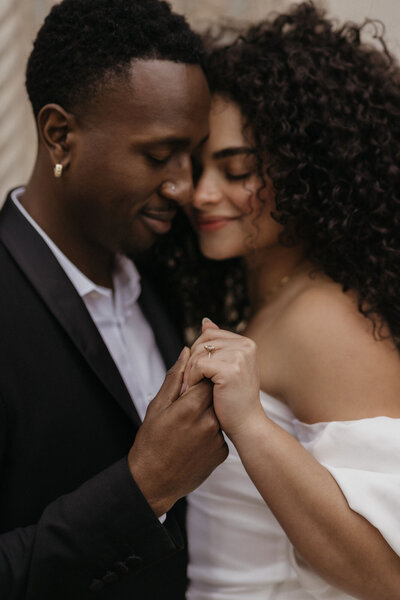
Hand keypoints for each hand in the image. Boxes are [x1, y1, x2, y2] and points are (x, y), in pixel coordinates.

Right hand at [128, 347, 227, 515]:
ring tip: (187, 426)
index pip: (208, 377)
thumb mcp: (157, 406)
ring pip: (219, 412)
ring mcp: (217, 439)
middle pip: (216, 394)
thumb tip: (187, 352)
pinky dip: (210, 431)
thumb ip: (175, 377)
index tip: (189, 383)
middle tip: (187, 404)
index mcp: (191, 407)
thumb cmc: (151, 441)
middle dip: (204, 394)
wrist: (154, 482)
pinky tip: (193, 440)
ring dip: (207, 413)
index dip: (199, 377)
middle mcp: (209, 422)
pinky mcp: (222, 452)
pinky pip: (220, 432)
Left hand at [183, 319, 261, 438]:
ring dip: (189, 372)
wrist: (247, 425)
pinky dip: (192, 378)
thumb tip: (205, 321)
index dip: (197, 353)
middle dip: (191, 362)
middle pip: (202, 341)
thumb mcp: (227, 367)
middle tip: (190, 382)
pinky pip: (198, 365)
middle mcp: (245, 345)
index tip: (197, 373)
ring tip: (191, 388)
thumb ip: (218, 344)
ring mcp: (239, 356)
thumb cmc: (234, 400)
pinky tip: (195, 390)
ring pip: (198, 353)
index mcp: (245, 343)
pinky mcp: (230, 369)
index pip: (209, 334)